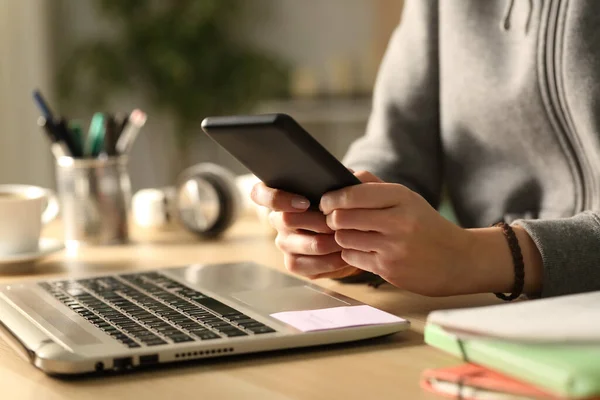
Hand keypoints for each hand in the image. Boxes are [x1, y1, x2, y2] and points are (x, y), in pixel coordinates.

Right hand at [250, 181, 362, 279]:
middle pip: (287, 220)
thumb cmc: (342, 202)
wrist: (353, 231)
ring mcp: (284, 243)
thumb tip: (336, 178)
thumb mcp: (341, 184)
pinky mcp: (294, 264)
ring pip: (308, 244)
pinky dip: (332, 260)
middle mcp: (277, 220)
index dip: (277, 198)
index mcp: (281, 195)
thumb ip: (335, 178)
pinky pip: (311, 265)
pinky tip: (345, 254)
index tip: (305, 202)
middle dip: (320, 222)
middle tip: (340, 221)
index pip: (259, 193)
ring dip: (333, 241)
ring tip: (350, 236)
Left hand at [320, 172, 484, 295]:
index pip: (353, 194)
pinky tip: (365, 250)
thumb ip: (374, 186)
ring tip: (352, 234)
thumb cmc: (426, 226)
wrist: (458, 260)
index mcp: (401, 197)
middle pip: (342, 217)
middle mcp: (398, 221)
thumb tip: (343, 174)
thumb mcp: (407, 199)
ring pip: (344, 238)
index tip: (325, 201)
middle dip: (333, 218)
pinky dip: (352, 254)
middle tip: (334, 219)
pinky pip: (352, 257)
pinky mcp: (388, 269)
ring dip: (342, 237)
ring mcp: (393, 247)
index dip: (332, 198)